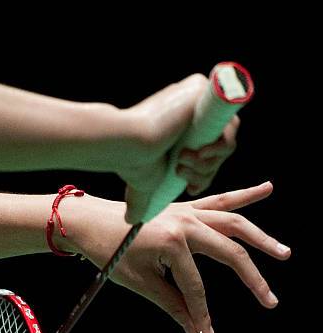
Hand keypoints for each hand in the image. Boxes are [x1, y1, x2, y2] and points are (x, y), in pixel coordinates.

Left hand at [64, 182, 290, 332]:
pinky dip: (243, 195)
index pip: (196, 287)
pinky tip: (266, 189)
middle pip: (229, 253)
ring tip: (283, 253)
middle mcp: (185, 222)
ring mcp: (187, 210)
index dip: (202, 314)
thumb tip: (195, 330)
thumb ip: (172, 304)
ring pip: (233, 222)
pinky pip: (219, 200)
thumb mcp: (139, 282)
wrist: (86, 220)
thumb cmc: (108, 249)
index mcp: (171, 242)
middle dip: (252, 279)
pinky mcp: (185, 206)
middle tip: (270, 301)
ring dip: (260, 238)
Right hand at [117, 74, 239, 223]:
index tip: (189, 187)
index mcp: (180, 130)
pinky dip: (218, 144)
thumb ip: (143, 198)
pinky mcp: (202, 90)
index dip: (203, 175)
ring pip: (225, 140)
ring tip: (182, 160)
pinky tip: (196, 151)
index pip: (208, 155)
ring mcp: (196, 99)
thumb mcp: (147, 184)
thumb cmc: (134, 163)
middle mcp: (189, 112)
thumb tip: (131, 219)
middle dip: (204, 170)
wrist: (128, 144)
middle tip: (180, 171)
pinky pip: (228, 122)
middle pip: (219, 150)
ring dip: (207, 160)